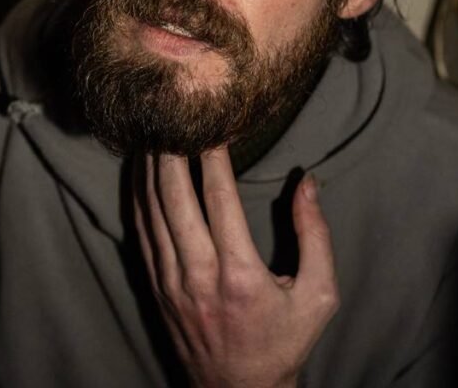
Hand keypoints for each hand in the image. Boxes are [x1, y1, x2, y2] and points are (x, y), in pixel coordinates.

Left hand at [133, 147, 338, 387]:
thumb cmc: (284, 341)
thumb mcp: (319, 294)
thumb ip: (315, 235)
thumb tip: (308, 183)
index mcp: (240, 274)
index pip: (218, 197)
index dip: (211, 156)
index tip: (211, 126)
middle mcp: (198, 275)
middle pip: (173, 198)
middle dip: (169, 153)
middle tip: (169, 117)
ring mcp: (171, 283)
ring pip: (151, 213)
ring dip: (149, 171)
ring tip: (151, 135)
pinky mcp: (156, 289)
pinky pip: (141, 234)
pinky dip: (138, 200)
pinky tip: (140, 175)